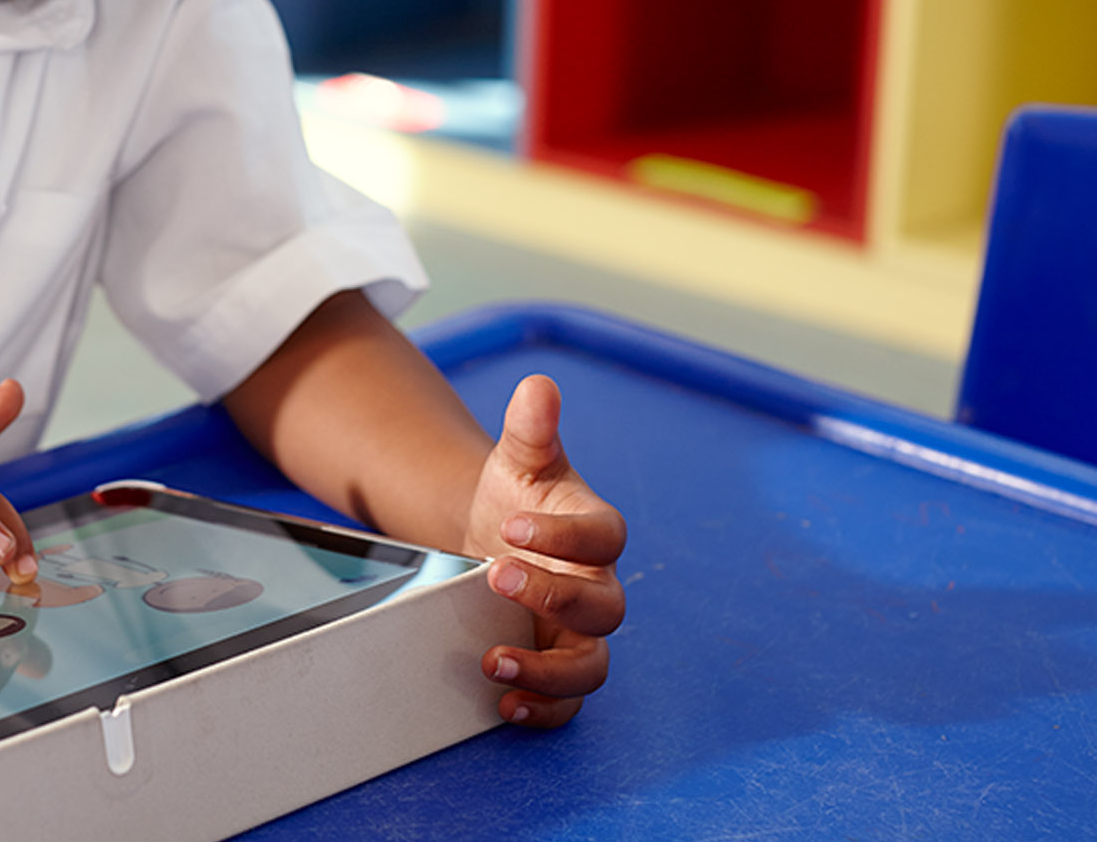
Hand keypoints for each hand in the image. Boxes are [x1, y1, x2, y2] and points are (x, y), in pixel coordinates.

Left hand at [464, 374, 625, 727]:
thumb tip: (538, 386)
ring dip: (547, 670)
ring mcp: (580, 633)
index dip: (564, 533)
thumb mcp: (519, 462)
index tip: (511, 526)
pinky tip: (504, 705)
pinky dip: (542, 710)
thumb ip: (530, 429)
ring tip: (493, 662)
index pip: (603, 534)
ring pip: (591, 665)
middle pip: (603, 606)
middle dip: (552, 596)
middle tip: (493, 577)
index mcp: (596, 532)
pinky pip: (568, 702)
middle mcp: (597, 586)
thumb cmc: (518, 501)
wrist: (495, 544)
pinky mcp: (558, 667)